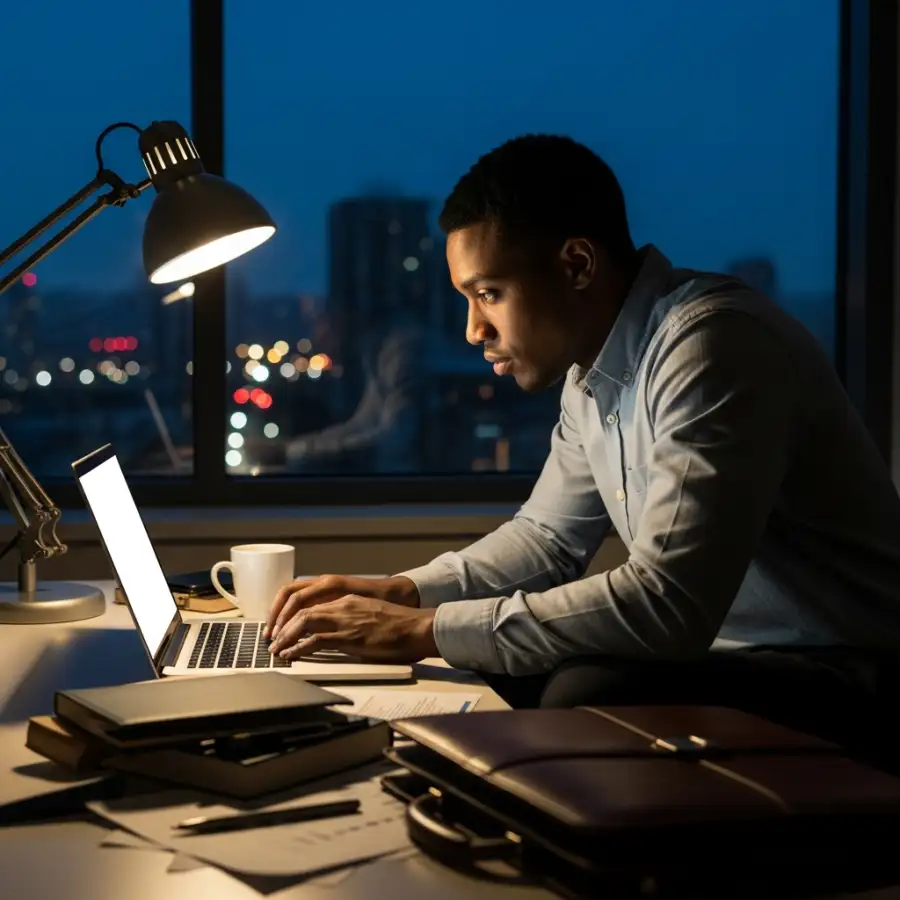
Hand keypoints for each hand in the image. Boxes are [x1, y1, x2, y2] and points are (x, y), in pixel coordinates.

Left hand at [268, 595, 437, 662]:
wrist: (417, 627)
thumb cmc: (401, 626)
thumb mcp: (373, 615)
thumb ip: (355, 619)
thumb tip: (342, 634)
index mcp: (348, 599)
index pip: (311, 603)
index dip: (292, 616)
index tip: (282, 628)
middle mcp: (342, 605)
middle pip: (301, 610)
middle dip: (282, 626)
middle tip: (272, 640)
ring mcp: (344, 620)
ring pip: (303, 622)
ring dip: (285, 637)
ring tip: (276, 650)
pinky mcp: (348, 637)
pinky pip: (314, 641)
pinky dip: (297, 649)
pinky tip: (290, 656)